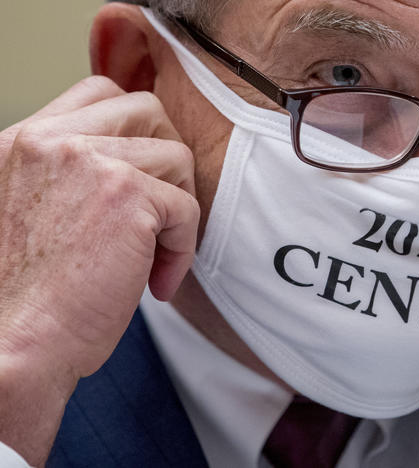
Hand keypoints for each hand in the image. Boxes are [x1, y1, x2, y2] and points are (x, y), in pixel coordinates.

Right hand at [0, 76, 198, 463]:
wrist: (10, 345)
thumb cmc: (20, 297)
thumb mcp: (24, 209)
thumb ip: (63, 176)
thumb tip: (127, 164)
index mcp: (23, 142)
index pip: (98, 94)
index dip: (136, 128)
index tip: (145, 172)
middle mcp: (51, 142)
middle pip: (146, 110)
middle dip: (166, 158)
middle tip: (159, 209)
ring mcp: (89, 162)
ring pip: (175, 155)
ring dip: (175, 207)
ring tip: (152, 256)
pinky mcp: (127, 196)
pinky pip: (187, 207)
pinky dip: (183, 248)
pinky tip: (156, 282)